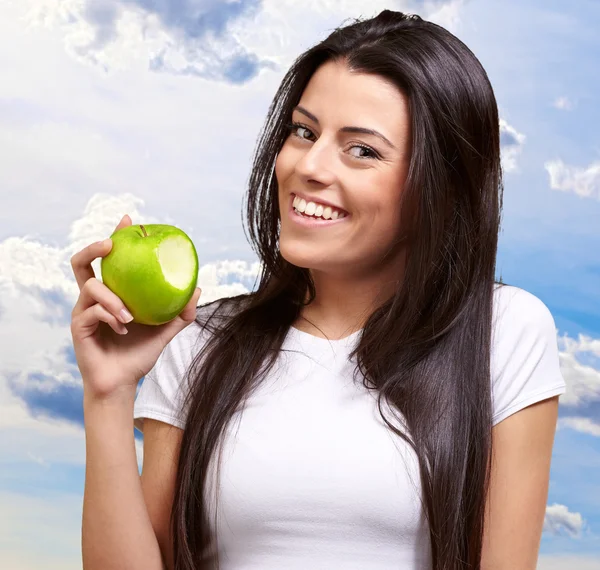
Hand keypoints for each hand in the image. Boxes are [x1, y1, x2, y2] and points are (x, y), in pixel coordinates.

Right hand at [70, 214, 201, 401]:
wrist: (123, 382)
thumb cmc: (139, 354)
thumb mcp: (165, 331)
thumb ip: (180, 312)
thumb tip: (197, 289)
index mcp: (112, 293)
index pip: (109, 260)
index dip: (115, 237)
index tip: (128, 220)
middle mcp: (93, 298)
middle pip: (81, 263)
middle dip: (93, 248)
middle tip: (110, 244)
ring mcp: (83, 310)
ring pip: (91, 286)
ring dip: (114, 299)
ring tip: (130, 317)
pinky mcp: (78, 325)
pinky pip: (92, 310)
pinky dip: (111, 316)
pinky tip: (123, 329)